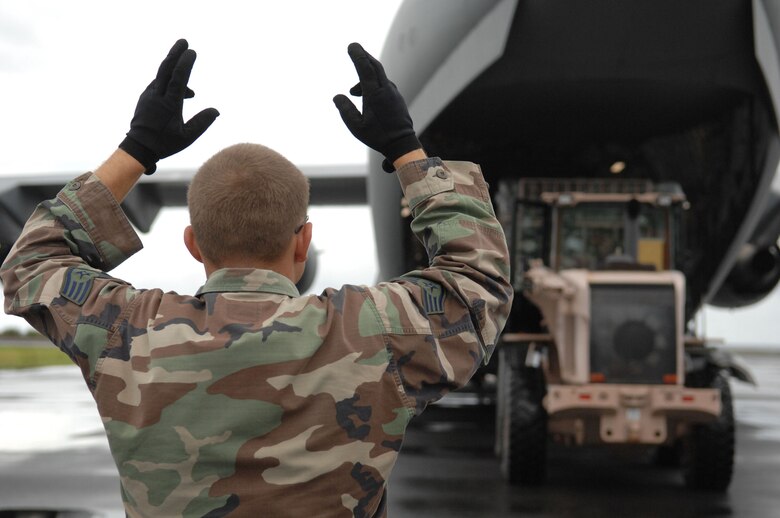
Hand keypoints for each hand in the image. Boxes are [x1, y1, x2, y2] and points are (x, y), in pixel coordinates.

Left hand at [119, 39, 218, 173]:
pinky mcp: (146, 97)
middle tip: (184, 41)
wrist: (138, 147)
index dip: (185, 64)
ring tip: (187, 65)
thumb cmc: (164, 144)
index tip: (192, 52)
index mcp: (169, 104)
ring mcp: (149, 95)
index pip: (178, 79)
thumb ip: (202, 122)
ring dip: (173, 66)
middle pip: (166, 69)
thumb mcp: (187, 137)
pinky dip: (169, 80)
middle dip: (175, 54)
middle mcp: (157, 96)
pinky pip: (159, 83)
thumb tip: (216, 111)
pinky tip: (181, 90)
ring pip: (162, 75)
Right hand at [333, 43, 420, 171]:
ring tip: (354, 92)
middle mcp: (386, 90)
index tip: (352, 46)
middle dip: (364, 57)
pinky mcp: (397, 99)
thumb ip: (345, 110)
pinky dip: (374, 84)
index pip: (365, 68)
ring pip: (379, 77)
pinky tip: (368, 97)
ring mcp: (394, 93)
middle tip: (355, 49)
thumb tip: (337, 97)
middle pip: (375, 66)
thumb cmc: (378, 137)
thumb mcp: (356, 126)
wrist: (402, 144)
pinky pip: (384, 85)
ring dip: (366, 77)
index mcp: (374, 94)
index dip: (358, 55)